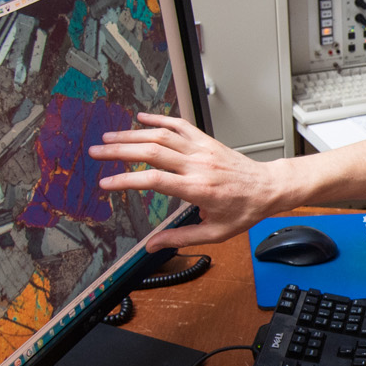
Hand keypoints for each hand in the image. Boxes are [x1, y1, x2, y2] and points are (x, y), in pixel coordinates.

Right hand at [89, 113, 282, 247]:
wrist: (268, 188)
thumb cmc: (245, 210)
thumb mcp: (215, 233)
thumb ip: (181, 238)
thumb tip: (152, 246)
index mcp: (198, 189)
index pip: (155, 180)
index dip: (127, 180)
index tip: (106, 184)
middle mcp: (198, 165)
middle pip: (152, 152)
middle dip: (120, 151)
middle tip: (96, 152)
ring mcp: (202, 150)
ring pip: (162, 135)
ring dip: (132, 134)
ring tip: (108, 137)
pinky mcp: (207, 141)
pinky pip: (180, 125)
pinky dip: (159, 119)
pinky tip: (140, 118)